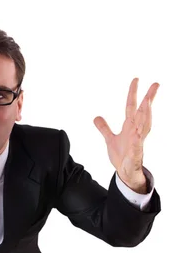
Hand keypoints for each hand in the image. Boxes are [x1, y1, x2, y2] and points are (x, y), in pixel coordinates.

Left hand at [93, 78, 158, 192]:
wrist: (125, 173)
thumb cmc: (122, 155)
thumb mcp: (110, 139)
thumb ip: (104, 128)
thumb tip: (96, 117)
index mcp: (130, 126)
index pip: (132, 106)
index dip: (133, 93)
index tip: (136, 79)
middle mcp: (135, 131)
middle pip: (143, 112)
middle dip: (149, 98)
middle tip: (156, 84)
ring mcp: (137, 142)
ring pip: (143, 125)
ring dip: (145, 114)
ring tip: (147, 102)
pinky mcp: (135, 154)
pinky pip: (137, 146)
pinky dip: (137, 140)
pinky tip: (136, 134)